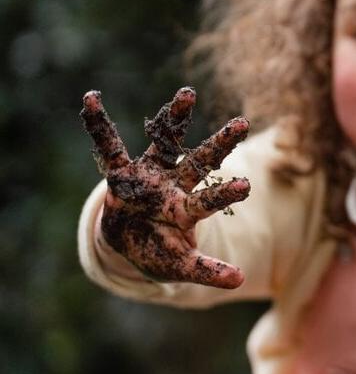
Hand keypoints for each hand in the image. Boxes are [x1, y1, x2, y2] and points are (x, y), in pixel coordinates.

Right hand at [80, 87, 249, 288]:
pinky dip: (98, 126)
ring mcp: (149, 176)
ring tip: (189, 93)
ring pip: (165, 143)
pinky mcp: (121, 173)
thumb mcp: (183, 266)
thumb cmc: (160, 252)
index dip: (225, 194)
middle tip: (243, 123)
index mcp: (186, 210)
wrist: (132, 243)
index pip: (209, 199)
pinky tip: (90, 99)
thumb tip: (241, 281)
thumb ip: (209, 271)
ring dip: (174, 118)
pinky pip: (109, 147)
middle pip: (200, 162)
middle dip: (220, 144)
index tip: (247, 185)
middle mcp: (173, 186)